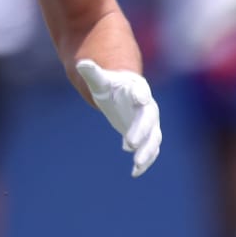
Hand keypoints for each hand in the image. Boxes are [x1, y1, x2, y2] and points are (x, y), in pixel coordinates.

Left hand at [76, 59, 160, 177]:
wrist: (123, 94)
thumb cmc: (111, 86)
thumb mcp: (100, 80)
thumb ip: (93, 73)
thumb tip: (81, 63)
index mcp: (137, 89)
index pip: (141, 91)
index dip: (141, 95)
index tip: (140, 99)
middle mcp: (148, 106)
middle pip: (149, 119)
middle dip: (141, 131)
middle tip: (130, 144)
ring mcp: (150, 123)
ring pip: (154, 138)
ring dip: (148, 152)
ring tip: (137, 164)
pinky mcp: (147, 136)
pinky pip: (151, 150)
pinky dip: (145, 162)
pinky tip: (135, 173)